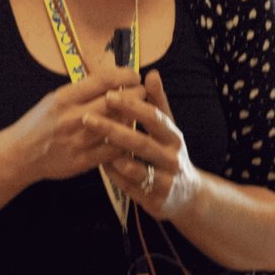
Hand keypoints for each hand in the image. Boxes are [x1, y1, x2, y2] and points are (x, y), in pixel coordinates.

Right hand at [5, 64, 144, 186]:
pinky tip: (129, 137)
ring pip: (118, 126)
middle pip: (116, 102)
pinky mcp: (82, 161)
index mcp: (64, 98)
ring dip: (133, 118)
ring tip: (139, 113)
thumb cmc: (39, 122)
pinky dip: (125, 142)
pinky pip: (113, 151)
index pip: (103, 80)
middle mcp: (72, 118)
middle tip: (143, 92)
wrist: (20, 154)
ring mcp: (78, 141)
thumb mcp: (55, 98)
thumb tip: (112, 77)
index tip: (134, 75)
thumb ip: (82, 90)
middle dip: (136, 94)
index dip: (125, 75)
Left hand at [93, 70, 199, 221]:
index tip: (109, 94)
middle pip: (141, 143)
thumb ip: (158, 102)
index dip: (132, 106)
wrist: (187, 195)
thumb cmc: (169, 152)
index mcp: (173, 136)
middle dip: (113, 130)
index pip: (153, 118)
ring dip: (113, 156)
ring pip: (136, 169)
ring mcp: (165, 182)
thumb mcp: (168, 128)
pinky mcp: (155, 201)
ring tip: (92, 144)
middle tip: (87, 118)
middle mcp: (172, 158)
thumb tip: (151, 74)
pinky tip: (100, 164)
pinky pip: (130, 188)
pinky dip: (115, 176)